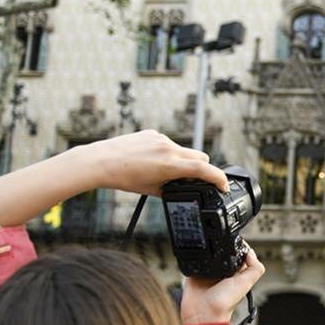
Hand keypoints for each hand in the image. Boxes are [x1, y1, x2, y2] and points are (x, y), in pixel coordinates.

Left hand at [77, 130, 227, 195]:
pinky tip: (152, 160)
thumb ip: (174, 187)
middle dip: (202, 169)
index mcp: (170, 165)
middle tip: (194, 181)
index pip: (205, 170)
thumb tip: (186, 186)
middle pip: (201, 158)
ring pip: (185, 151)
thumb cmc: (124, 178)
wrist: (101, 161)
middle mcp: (169, 149)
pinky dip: (168, 152)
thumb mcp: (153, 190)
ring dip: (183, 161)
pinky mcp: (153, 134)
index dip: (219, 179)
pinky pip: (169, 143)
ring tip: (164, 171)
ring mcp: (161, 139)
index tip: (223, 186)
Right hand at [182, 248, 265, 324]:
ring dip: (208, 250)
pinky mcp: (195, 273)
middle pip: (223, 253)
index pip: (239, 256)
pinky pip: (194, 260)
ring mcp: (208, 273)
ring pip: (209, 255)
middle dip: (222, 247)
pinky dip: (196, 255)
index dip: (239, 248)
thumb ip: (255, 268)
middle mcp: (223, 273)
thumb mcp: (246, 283)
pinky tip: (198, 253)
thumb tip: (251, 252)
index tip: (236, 239)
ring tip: (209, 247)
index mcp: (237, 275)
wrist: (204, 313)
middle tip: (221, 242)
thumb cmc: (225, 302)